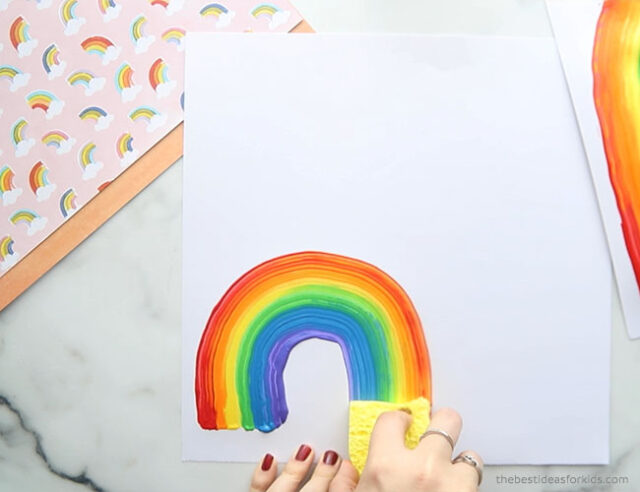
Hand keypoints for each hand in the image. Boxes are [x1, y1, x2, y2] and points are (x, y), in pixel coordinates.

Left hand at [250, 445, 358, 491]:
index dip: (343, 481)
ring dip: (296, 469)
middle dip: (324, 474)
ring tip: (306, 450)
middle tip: (333, 456)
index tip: (349, 466)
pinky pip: (258, 491)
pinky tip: (270, 459)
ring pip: (284, 489)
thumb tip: (349, 476)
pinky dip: (263, 475)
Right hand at [356, 407, 482, 491]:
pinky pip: (476, 482)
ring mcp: (451, 485)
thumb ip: (344, 483)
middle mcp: (421, 470)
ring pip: (469, 456)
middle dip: (442, 422)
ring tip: (449, 475)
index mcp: (385, 468)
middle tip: (437, 429)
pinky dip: (467, 485)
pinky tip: (455, 490)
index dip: (396, 420)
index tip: (400, 423)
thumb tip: (343, 468)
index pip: (392, 420)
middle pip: (446, 420)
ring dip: (459, 464)